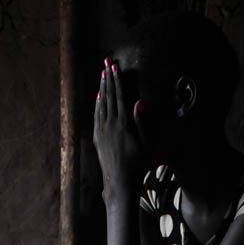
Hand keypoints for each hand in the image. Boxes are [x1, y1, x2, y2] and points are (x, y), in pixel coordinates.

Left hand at [93, 59, 144, 203]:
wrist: (120, 181)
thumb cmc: (138, 164)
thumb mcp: (146, 143)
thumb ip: (142, 121)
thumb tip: (139, 102)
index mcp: (123, 123)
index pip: (120, 96)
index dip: (117, 80)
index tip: (115, 67)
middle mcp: (110, 124)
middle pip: (109, 96)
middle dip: (108, 78)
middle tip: (106, 63)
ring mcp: (102, 130)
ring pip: (101, 104)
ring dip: (102, 88)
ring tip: (102, 75)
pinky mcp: (97, 137)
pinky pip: (97, 115)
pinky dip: (97, 103)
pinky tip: (98, 97)